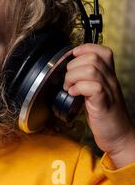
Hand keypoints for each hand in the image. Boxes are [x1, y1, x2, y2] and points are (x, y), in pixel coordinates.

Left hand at [64, 43, 134, 167]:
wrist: (118, 136)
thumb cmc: (104, 115)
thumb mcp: (94, 92)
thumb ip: (85, 80)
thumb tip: (66, 70)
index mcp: (108, 76)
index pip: (102, 51)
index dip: (85, 48)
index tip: (72, 57)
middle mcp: (110, 80)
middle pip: (93, 57)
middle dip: (73, 65)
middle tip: (68, 79)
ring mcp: (108, 91)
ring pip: (91, 70)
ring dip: (73, 76)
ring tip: (69, 87)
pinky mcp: (103, 104)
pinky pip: (92, 87)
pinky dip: (78, 88)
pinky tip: (73, 94)